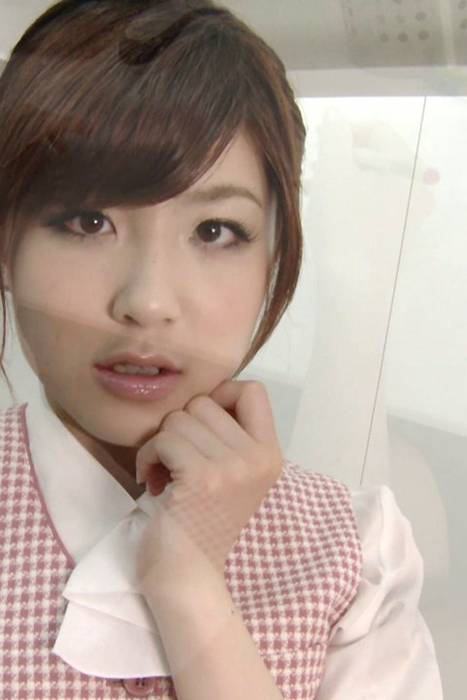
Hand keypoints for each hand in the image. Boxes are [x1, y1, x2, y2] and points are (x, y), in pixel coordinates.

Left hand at [134, 379, 283, 592]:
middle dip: (181, 428)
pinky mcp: (201, 478)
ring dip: (161, 444)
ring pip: (179, 419)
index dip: (221, 395)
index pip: (254, 391)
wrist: (189, 579)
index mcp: (270, 456)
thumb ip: (230, 438)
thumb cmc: (203, 527)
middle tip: (177, 462)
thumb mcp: (234, 477)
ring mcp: (232, 468)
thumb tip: (202, 396)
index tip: (201, 429)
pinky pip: (163, 440)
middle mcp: (258, 458)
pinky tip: (150, 481)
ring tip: (164, 474)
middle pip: (204, 402)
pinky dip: (147, 457)